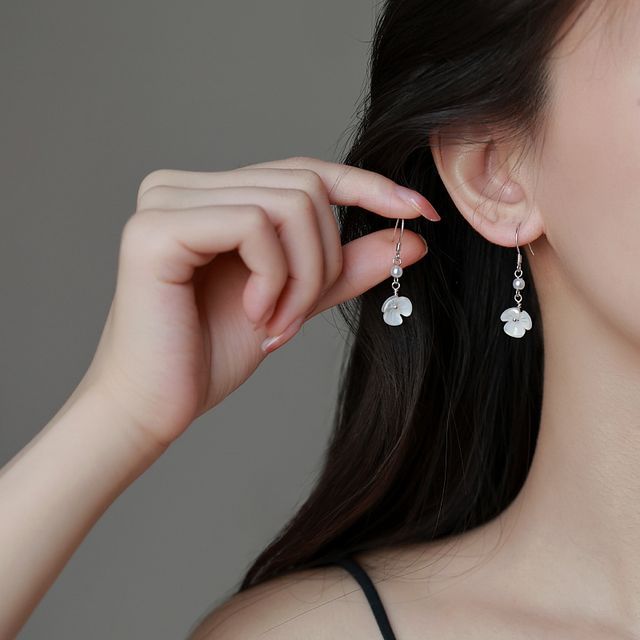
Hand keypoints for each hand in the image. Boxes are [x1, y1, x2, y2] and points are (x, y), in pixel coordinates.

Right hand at [78, 156, 438, 448]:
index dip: (367, 185)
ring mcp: (166, 199)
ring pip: (288, 205)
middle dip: (323, 262)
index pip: (305, 172)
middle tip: (296, 320)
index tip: (421, 210)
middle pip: (305, 188)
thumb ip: (343, 267)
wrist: (156, 406)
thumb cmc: (211, 354)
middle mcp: (185, 185)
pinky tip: (253, 313)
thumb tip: (410, 239)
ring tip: (275, 323)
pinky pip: (255, 225)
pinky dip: (274, 277)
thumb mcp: (295, 302)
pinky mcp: (156, 226)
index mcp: (213, 195)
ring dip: (302, 278)